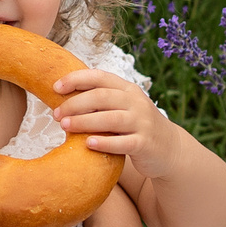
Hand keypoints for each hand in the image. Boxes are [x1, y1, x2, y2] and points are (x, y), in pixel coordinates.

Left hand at [53, 69, 174, 180]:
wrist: (170, 149)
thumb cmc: (136, 126)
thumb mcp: (124, 107)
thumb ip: (102, 100)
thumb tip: (63, 96)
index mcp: (128, 89)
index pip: (99, 77)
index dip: (76, 79)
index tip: (55, 88)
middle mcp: (136, 102)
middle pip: (102, 97)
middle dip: (75, 104)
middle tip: (56, 114)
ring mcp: (142, 123)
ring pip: (110, 119)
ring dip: (84, 121)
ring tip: (65, 126)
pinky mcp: (145, 144)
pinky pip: (123, 143)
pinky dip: (104, 143)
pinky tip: (88, 144)